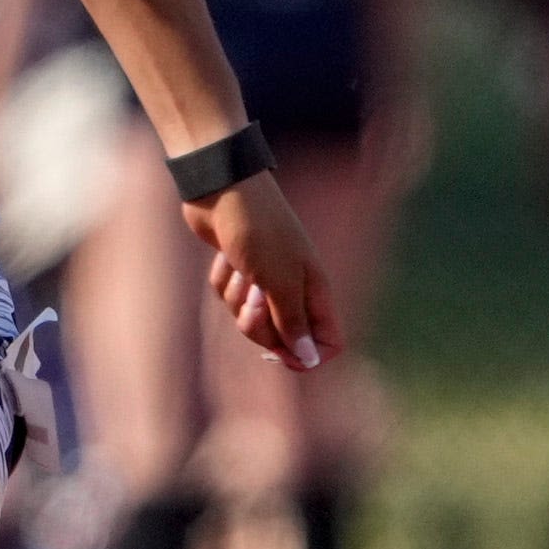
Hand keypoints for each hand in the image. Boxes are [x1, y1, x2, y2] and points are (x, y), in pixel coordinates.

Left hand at [182, 174, 342, 374]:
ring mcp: (264, 280)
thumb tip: (309, 359)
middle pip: (281, 337)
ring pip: (248, 319)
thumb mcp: (279, 282)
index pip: (327, 340)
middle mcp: (293, 288)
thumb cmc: (258, 231)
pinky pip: (225, 298)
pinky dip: (222, 281)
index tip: (282, 355)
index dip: (307, 355)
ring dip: (236, 299)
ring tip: (240, 268)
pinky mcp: (237, 271)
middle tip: (253, 295)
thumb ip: (293, 322)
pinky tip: (225, 258)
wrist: (224, 190)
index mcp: (314, 290)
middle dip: (259, 325)